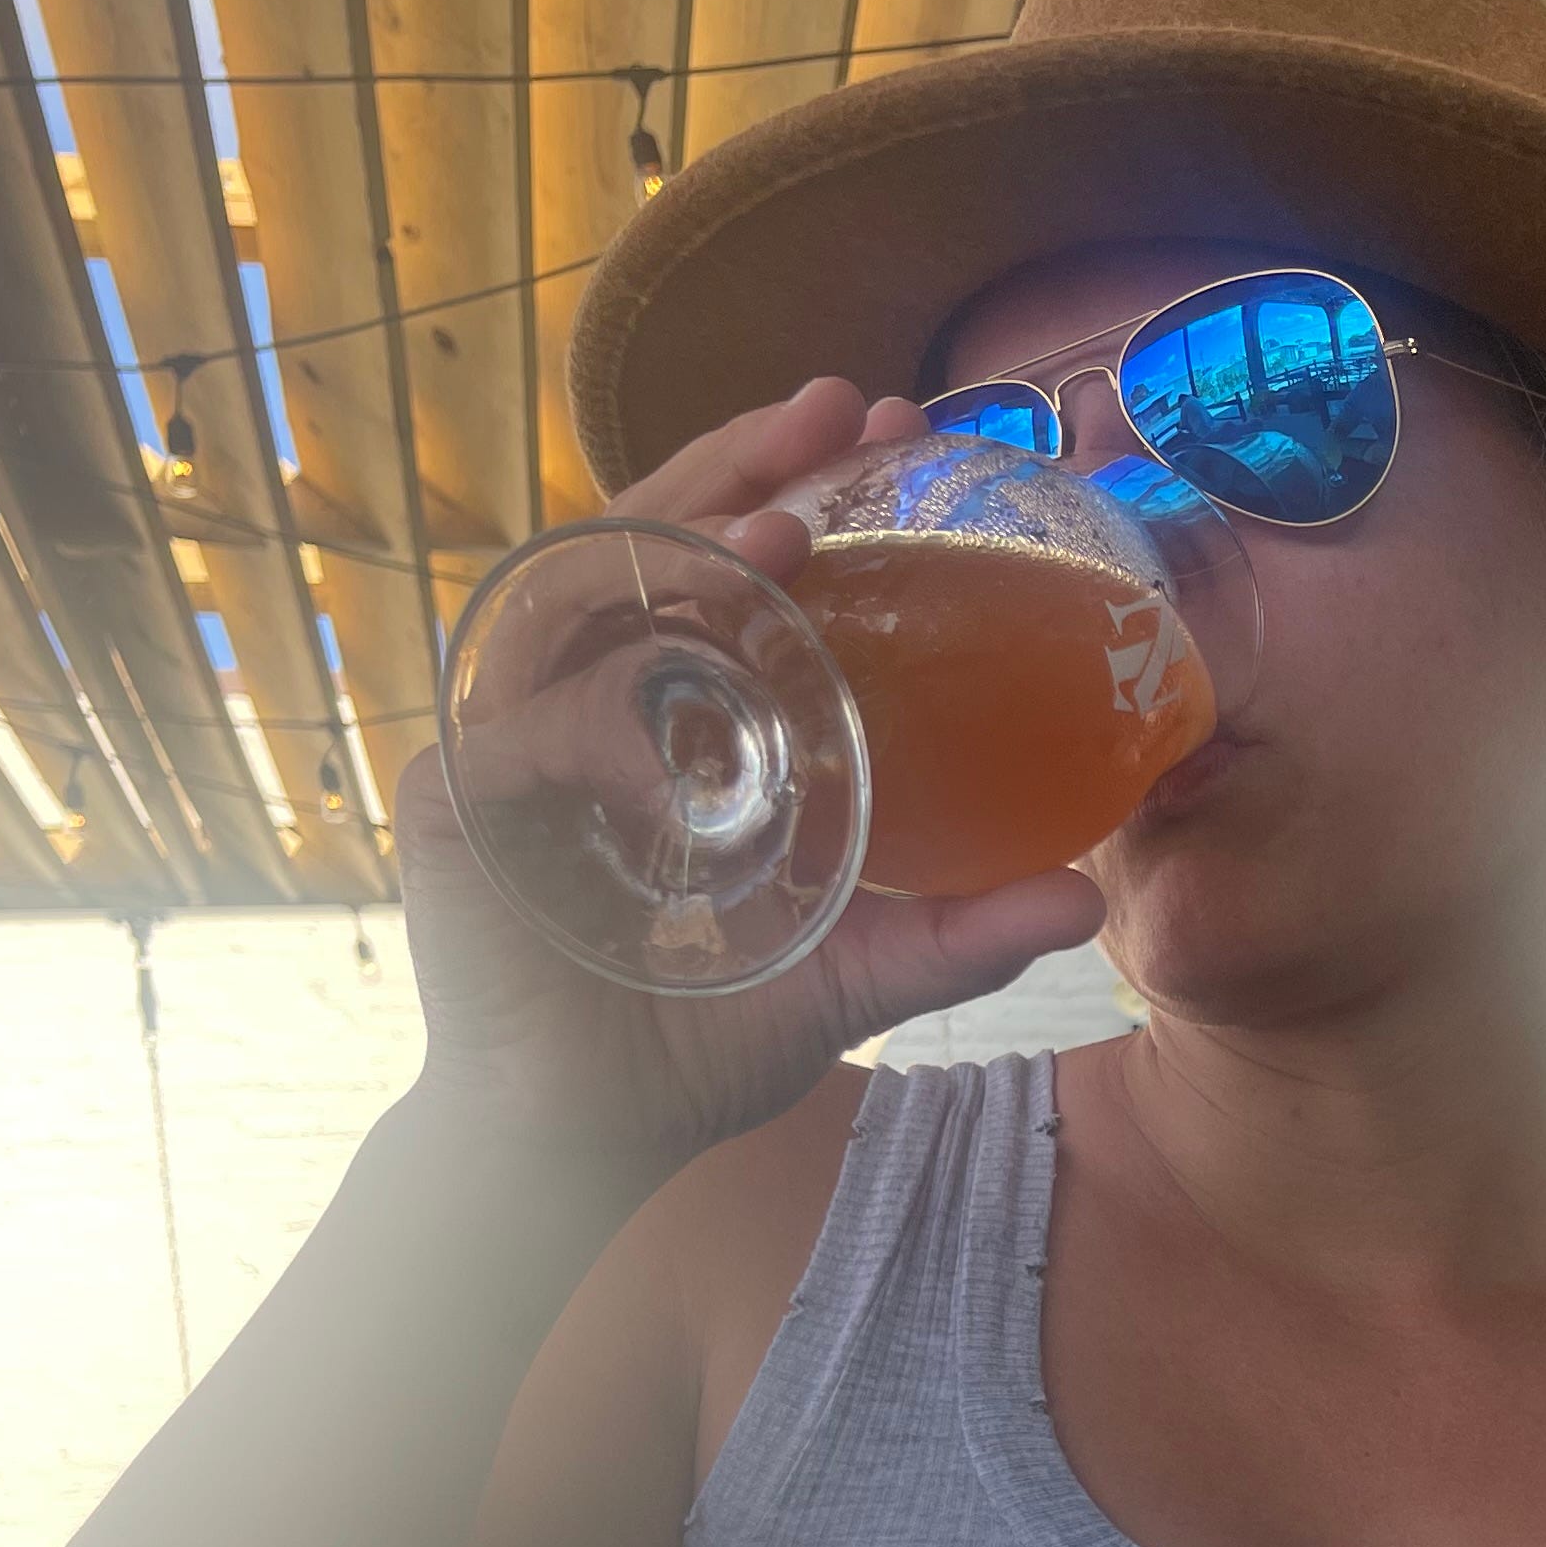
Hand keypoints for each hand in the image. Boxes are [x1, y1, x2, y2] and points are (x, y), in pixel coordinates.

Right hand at [396, 376, 1107, 1183]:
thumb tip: (1087, 899)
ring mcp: (517, 736)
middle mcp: (593, 694)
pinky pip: (529, 729)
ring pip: (581, 597)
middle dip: (741, 463)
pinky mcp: (458, 798)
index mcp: (677, 703)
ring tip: (775, 536)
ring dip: (674, 553)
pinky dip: (600, 721)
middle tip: (832, 413)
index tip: (888, 424)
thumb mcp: (856, 972)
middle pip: (651, 536)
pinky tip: (671, 726)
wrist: (591, 1133)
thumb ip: (960, 933)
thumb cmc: (706, 1036)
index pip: (728, 557)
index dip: (795, 478)